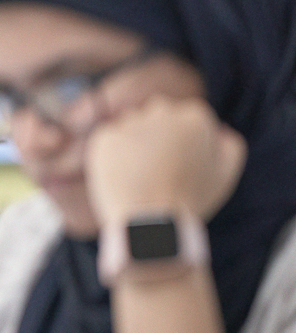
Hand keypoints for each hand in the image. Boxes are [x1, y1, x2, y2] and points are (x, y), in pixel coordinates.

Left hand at [86, 96, 246, 225]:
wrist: (150, 221)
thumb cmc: (192, 199)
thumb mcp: (225, 174)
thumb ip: (228, 145)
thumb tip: (217, 130)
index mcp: (195, 116)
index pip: (187, 119)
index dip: (185, 145)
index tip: (182, 166)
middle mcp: (161, 111)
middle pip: (158, 117)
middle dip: (159, 137)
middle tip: (160, 170)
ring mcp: (130, 122)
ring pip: (132, 127)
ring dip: (135, 144)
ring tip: (141, 176)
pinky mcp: (104, 137)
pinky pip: (110, 141)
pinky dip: (114, 156)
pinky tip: (124, 176)